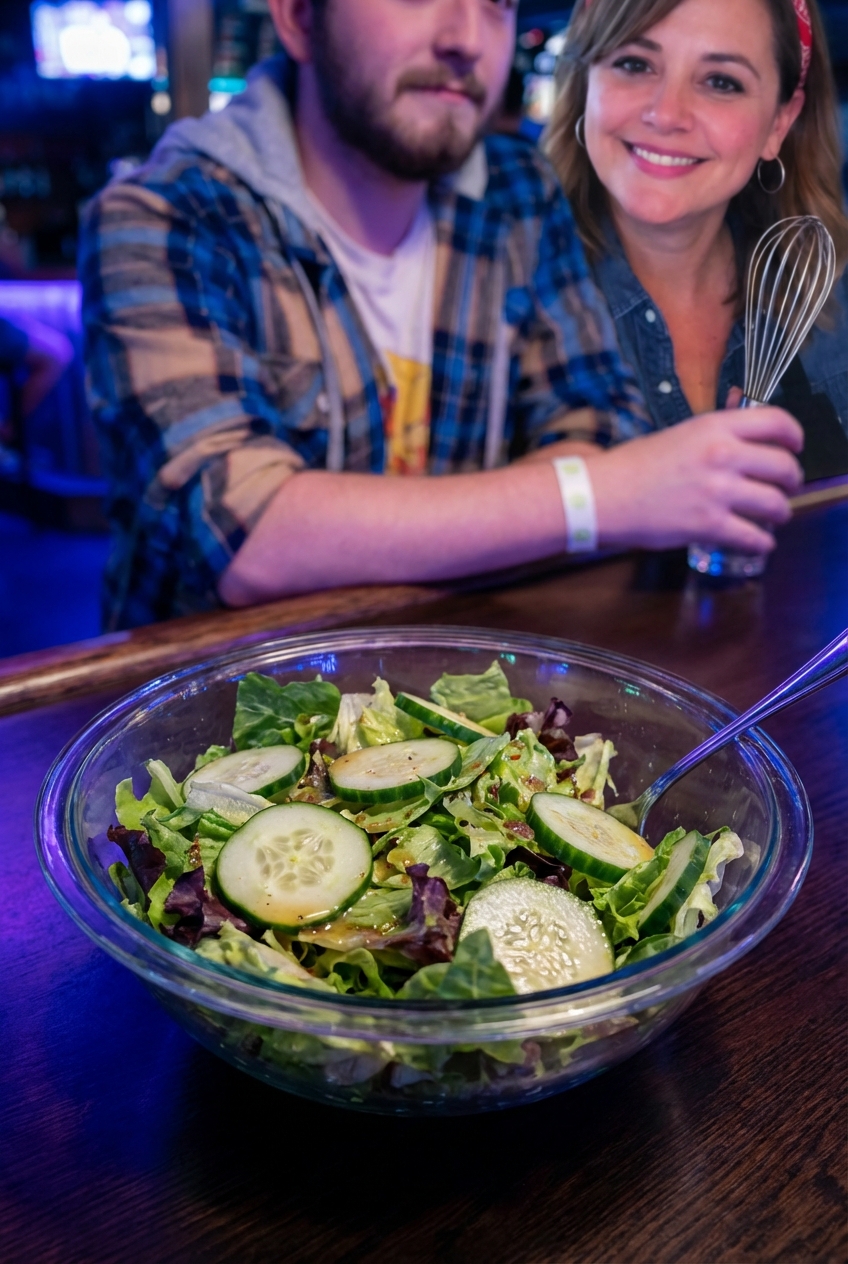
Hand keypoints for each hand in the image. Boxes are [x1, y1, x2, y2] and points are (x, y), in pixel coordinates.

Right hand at [586, 406, 803, 552]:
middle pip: (785, 466)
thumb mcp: (681, 435)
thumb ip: (716, 437)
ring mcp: (717, 491)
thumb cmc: (634, 465)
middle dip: (792, 480)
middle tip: (786, 487)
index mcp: (715, 427)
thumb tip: (746, 447)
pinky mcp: (708, 525)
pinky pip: (754, 537)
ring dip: (781, 513)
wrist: (603, 494)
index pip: (777, 422)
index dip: (795, 436)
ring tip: (774, 516)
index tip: (795, 446)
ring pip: (777, 505)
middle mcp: (722, 455)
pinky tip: (758, 541)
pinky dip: (762, 542)